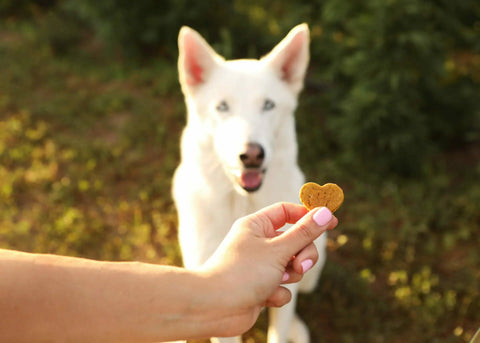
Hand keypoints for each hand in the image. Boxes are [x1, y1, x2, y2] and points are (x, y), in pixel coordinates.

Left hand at [198, 202, 337, 336]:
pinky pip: (282, 286)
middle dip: (303, 254)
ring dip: (290, 275)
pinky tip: (265, 296)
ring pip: (292, 265)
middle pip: (295, 240)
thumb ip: (304, 233)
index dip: (309, 215)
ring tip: (278, 280)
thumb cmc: (242, 272)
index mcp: (256, 225)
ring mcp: (259, 266)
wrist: (214, 307)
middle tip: (300, 264)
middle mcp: (257, 243)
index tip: (331, 221)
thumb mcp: (278, 249)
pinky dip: (278, 292)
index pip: (287, 212)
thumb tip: (324, 212)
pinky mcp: (260, 286)